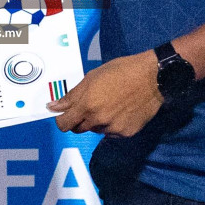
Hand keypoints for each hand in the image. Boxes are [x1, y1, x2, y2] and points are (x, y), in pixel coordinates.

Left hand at [48, 51, 162, 136]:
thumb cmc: (121, 71)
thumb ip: (71, 96)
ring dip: (97, 122)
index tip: (65, 114)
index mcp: (87, 105)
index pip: (64, 124)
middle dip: (79, 120)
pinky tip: (121, 111)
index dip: (62, 120)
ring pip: (96, 130)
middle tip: (90, 105)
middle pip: (79, 129)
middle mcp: (98, 120)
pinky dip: (112, 125)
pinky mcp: (126, 133)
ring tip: (110, 104)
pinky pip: (112, 133)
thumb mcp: (92, 77)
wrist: (152, 77)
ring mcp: (113, 128)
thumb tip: (52, 107)